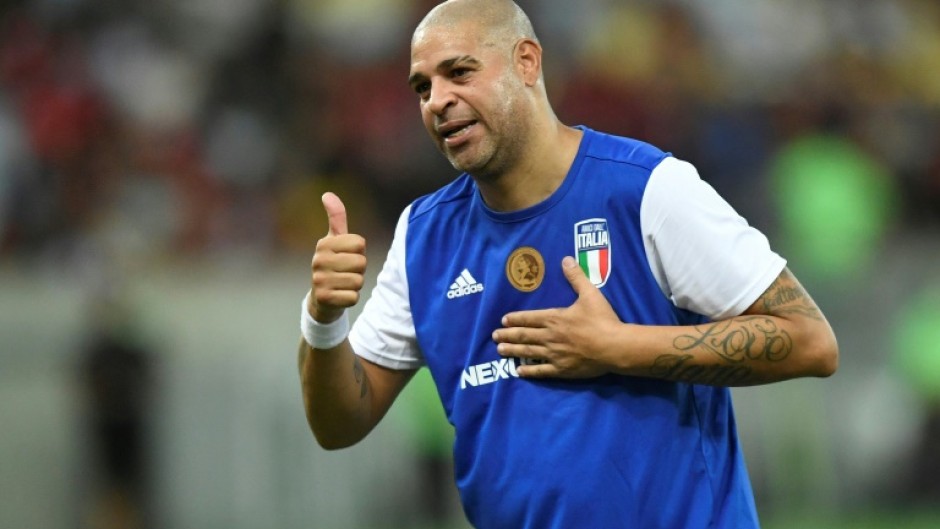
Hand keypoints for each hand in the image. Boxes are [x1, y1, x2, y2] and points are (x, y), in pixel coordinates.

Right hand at [309, 192, 366, 322]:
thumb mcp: (335, 241)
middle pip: (361, 263)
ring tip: (343, 284)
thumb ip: (336, 218)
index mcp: (324, 244)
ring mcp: (319, 280)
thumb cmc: (333, 264)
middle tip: (346, 272)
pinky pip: (353, 297)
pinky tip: (340, 296)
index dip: (359, 252)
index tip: (347, 256)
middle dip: (359, 270)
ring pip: (359, 281)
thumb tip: (327, 194)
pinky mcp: (324, 299)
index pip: (360, 243)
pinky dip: (351, 298)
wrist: (321, 299)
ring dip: (355, 285)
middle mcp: (318, 260)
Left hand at [492, 256, 622, 377]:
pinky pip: (541, 371)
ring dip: (513, 351)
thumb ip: (576, 277)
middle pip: (524, 335)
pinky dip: (529, 371)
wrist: (614, 347)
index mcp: (554, 318)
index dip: (515, 319)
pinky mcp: (562, 370)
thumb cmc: (602, 319)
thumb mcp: (590, 293)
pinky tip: (519, 371)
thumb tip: (566, 259)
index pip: (529, 318)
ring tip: (500, 350)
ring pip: (528, 352)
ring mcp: (554, 355)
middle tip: (494, 336)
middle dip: (508, 335)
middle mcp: (550, 336)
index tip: (503, 320)